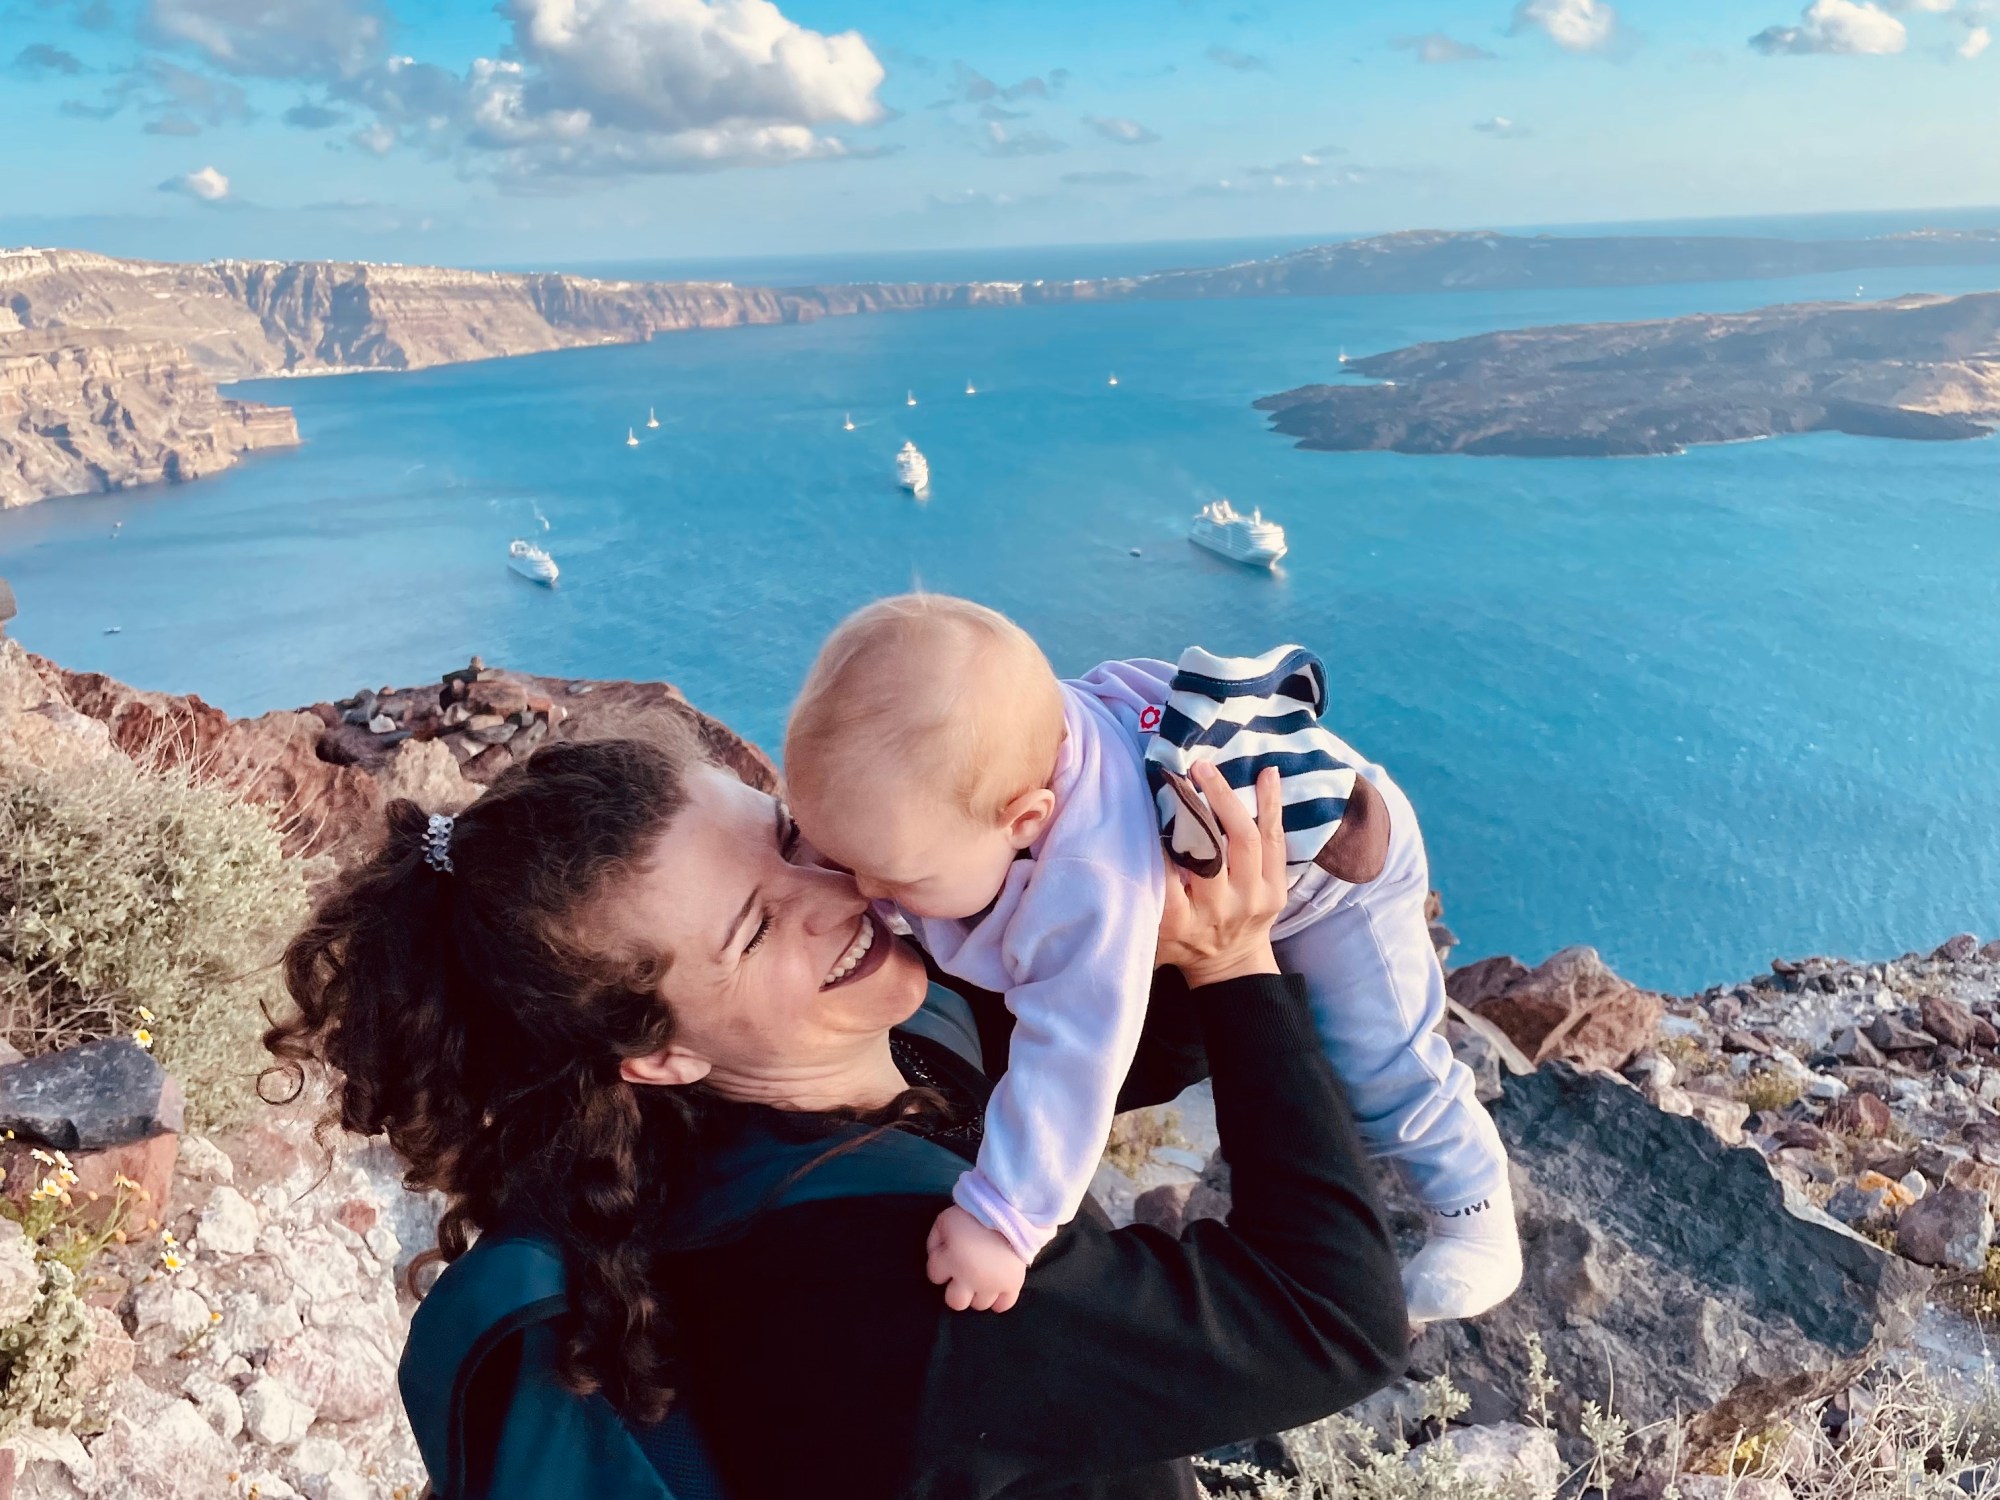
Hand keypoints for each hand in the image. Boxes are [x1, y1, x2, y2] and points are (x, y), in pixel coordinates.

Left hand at [925, 1205, 1027, 1312]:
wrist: (1009, 1208)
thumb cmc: (973, 1214)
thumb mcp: (944, 1220)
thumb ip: (935, 1241)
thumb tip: (936, 1255)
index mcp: (951, 1262)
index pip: (934, 1276)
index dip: (939, 1265)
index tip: (947, 1255)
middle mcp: (969, 1279)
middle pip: (955, 1302)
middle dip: (956, 1289)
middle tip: (963, 1275)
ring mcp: (992, 1285)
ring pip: (979, 1305)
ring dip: (978, 1292)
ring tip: (982, 1278)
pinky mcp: (1012, 1284)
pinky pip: (1003, 1305)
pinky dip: (999, 1300)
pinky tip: (996, 1289)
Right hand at [1156, 763, 1286, 988]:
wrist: (1230, 965)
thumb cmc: (1181, 939)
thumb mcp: (1152, 925)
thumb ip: (1146, 890)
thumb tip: (1128, 837)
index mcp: (1180, 919)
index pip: (1167, 872)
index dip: (1162, 835)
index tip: (1155, 798)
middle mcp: (1218, 909)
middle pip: (1210, 851)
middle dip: (1199, 805)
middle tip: (1187, 770)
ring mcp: (1252, 899)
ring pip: (1246, 840)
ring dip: (1228, 798)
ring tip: (1210, 769)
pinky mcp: (1276, 890)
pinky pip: (1276, 842)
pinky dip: (1271, 805)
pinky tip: (1267, 774)